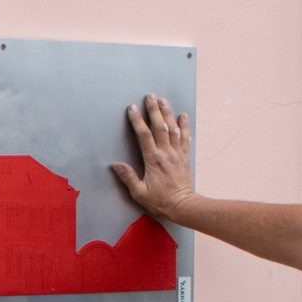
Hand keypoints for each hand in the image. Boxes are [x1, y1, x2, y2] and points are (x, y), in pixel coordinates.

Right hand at [110, 93, 194, 219]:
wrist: (183, 206)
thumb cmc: (161, 201)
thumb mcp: (139, 193)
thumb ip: (128, 177)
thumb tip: (116, 165)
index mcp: (153, 160)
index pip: (144, 135)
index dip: (137, 120)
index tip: (132, 108)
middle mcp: (166, 153)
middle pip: (160, 126)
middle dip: (154, 110)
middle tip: (150, 96)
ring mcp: (177, 153)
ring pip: (173, 128)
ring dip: (168, 113)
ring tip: (164, 100)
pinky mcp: (185, 157)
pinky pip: (185, 137)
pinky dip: (184, 125)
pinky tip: (183, 115)